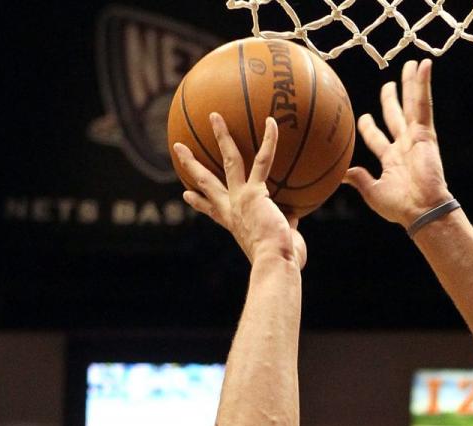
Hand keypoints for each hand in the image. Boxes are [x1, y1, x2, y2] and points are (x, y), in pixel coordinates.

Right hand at [174, 115, 305, 268]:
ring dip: (221, 136)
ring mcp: (241, 198)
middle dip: (192, 164)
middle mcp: (232, 209)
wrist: (274, 263)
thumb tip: (294, 220)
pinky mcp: (256, 192)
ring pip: (229, 161)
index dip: (199, 202)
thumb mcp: (281, 245)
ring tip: (214, 116)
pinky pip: (263, 160)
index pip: (213, 211)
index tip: (187, 194)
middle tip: (179, 148)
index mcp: (234, 224)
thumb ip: (285, 230)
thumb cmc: (282, 262)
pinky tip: (271, 121)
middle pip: (207, 182)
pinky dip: (269, 141)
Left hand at [343, 59, 450, 229]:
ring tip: (412, 64)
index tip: (363, 118)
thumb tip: (341, 176)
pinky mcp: (426, 133)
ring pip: (411, 104)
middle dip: (391, 101)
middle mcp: (404, 146)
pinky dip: (424, 84)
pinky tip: (425, 65)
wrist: (421, 209)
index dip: (369, 129)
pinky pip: (424, 104)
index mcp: (391, 160)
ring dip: (411, 84)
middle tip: (388, 85)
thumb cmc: (399, 206)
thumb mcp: (373, 192)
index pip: (378, 139)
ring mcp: (416, 138)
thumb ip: (360, 180)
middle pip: (395, 116)